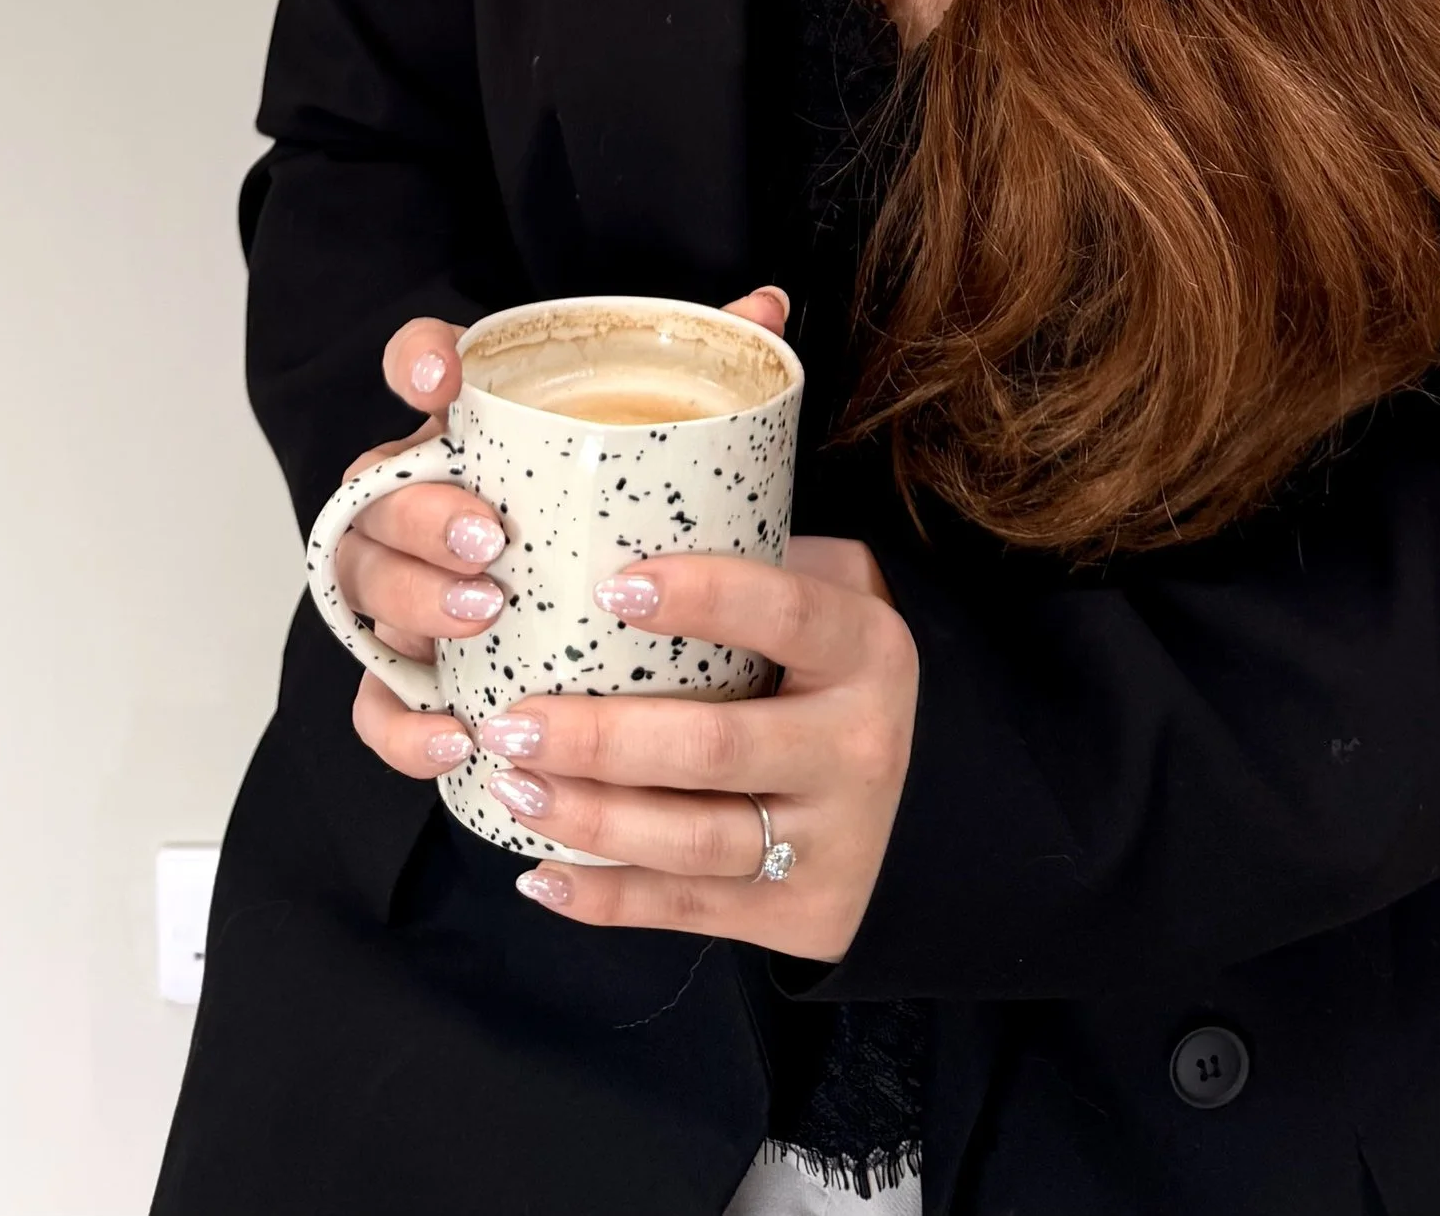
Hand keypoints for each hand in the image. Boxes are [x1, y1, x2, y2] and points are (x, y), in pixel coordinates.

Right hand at [342, 291, 798, 783]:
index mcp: (473, 431)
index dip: (418, 361)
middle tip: (493, 539)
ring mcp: (402, 587)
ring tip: (486, 615)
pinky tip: (459, 731)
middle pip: (381, 489)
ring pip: (366, 582)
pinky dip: (406, 722)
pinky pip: (377, 701)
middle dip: (423, 511)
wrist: (604, 641)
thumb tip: (769, 305)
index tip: (449, 380)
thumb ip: (703, 375)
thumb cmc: (621, 524)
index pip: (420, 366)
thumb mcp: (660, 453)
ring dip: (415, 598)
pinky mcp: (406, 676)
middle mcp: (421, 500)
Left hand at [484, 535, 917, 963]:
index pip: (785, 614)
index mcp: (868, 651)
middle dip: (599, 738)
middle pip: (714, 747)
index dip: (702, 597)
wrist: (928, 801)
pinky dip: (603, 898)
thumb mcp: (830, 598)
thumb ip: (753, 558)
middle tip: (510, 723)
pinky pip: (686, 910)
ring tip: (511, 785)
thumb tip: (610, 524)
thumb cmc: (830, 672)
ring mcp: (832, 842)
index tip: (610, 588)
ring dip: (588, 818)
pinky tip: (537, 872)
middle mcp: (860, 748)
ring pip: (691, 840)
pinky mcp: (800, 914)